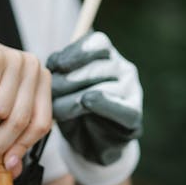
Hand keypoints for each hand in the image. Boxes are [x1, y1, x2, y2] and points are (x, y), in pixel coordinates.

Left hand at [47, 32, 141, 166]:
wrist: (91, 142)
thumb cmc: (73, 108)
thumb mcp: (63, 86)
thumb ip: (60, 72)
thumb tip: (52, 66)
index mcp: (108, 56)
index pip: (97, 42)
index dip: (75, 53)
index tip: (56, 66)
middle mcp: (124, 69)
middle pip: (97, 66)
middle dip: (70, 79)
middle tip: (53, 93)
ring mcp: (132, 92)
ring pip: (104, 86)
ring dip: (77, 98)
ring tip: (59, 109)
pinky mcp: (134, 116)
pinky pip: (120, 108)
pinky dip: (103, 104)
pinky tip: (87, 103)